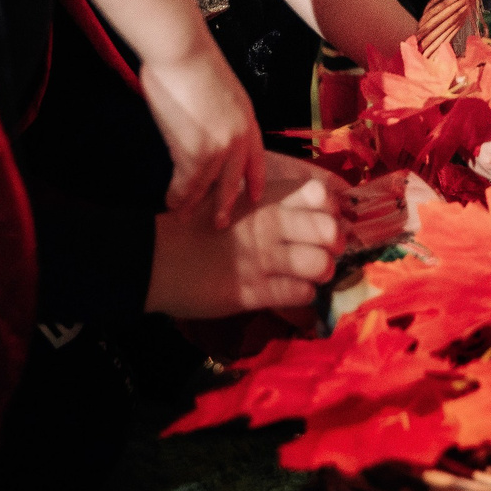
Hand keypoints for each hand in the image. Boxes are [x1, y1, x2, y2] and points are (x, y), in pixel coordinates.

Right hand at [138, 42, 266, 228]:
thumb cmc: (192, 61)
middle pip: (235, 179)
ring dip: (194, 203)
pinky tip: (169, 202)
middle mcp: (240, 136)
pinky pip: (187, 183)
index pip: (256, 156)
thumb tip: (205, 122)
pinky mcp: (199, 153)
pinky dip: (176, 195)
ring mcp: (221, 148)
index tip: (253, 196)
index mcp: (247, 117)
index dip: (253, 178)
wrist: (183, 53)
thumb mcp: (218, 89)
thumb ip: (217, 112)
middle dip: (227, 203)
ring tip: (183, 217)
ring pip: (208, 186)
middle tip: (221, 222)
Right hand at [144, 153, 342, 318]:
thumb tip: (313, 206)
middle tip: (323, 252)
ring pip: (321, 265)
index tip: (322, 222)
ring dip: (321, 272)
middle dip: (334, 245)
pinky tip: (291, 291)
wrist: (156, 258)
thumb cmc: (195, 228)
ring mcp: (261, 259)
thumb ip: (269, 202)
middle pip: (330, 231)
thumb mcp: (232, 202)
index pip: (321, 196)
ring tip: (309, 275)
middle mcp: (269, 225)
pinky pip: (300, 294)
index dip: (330, 210)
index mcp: (264, 199)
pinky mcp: (252, 291)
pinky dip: (303, 294)